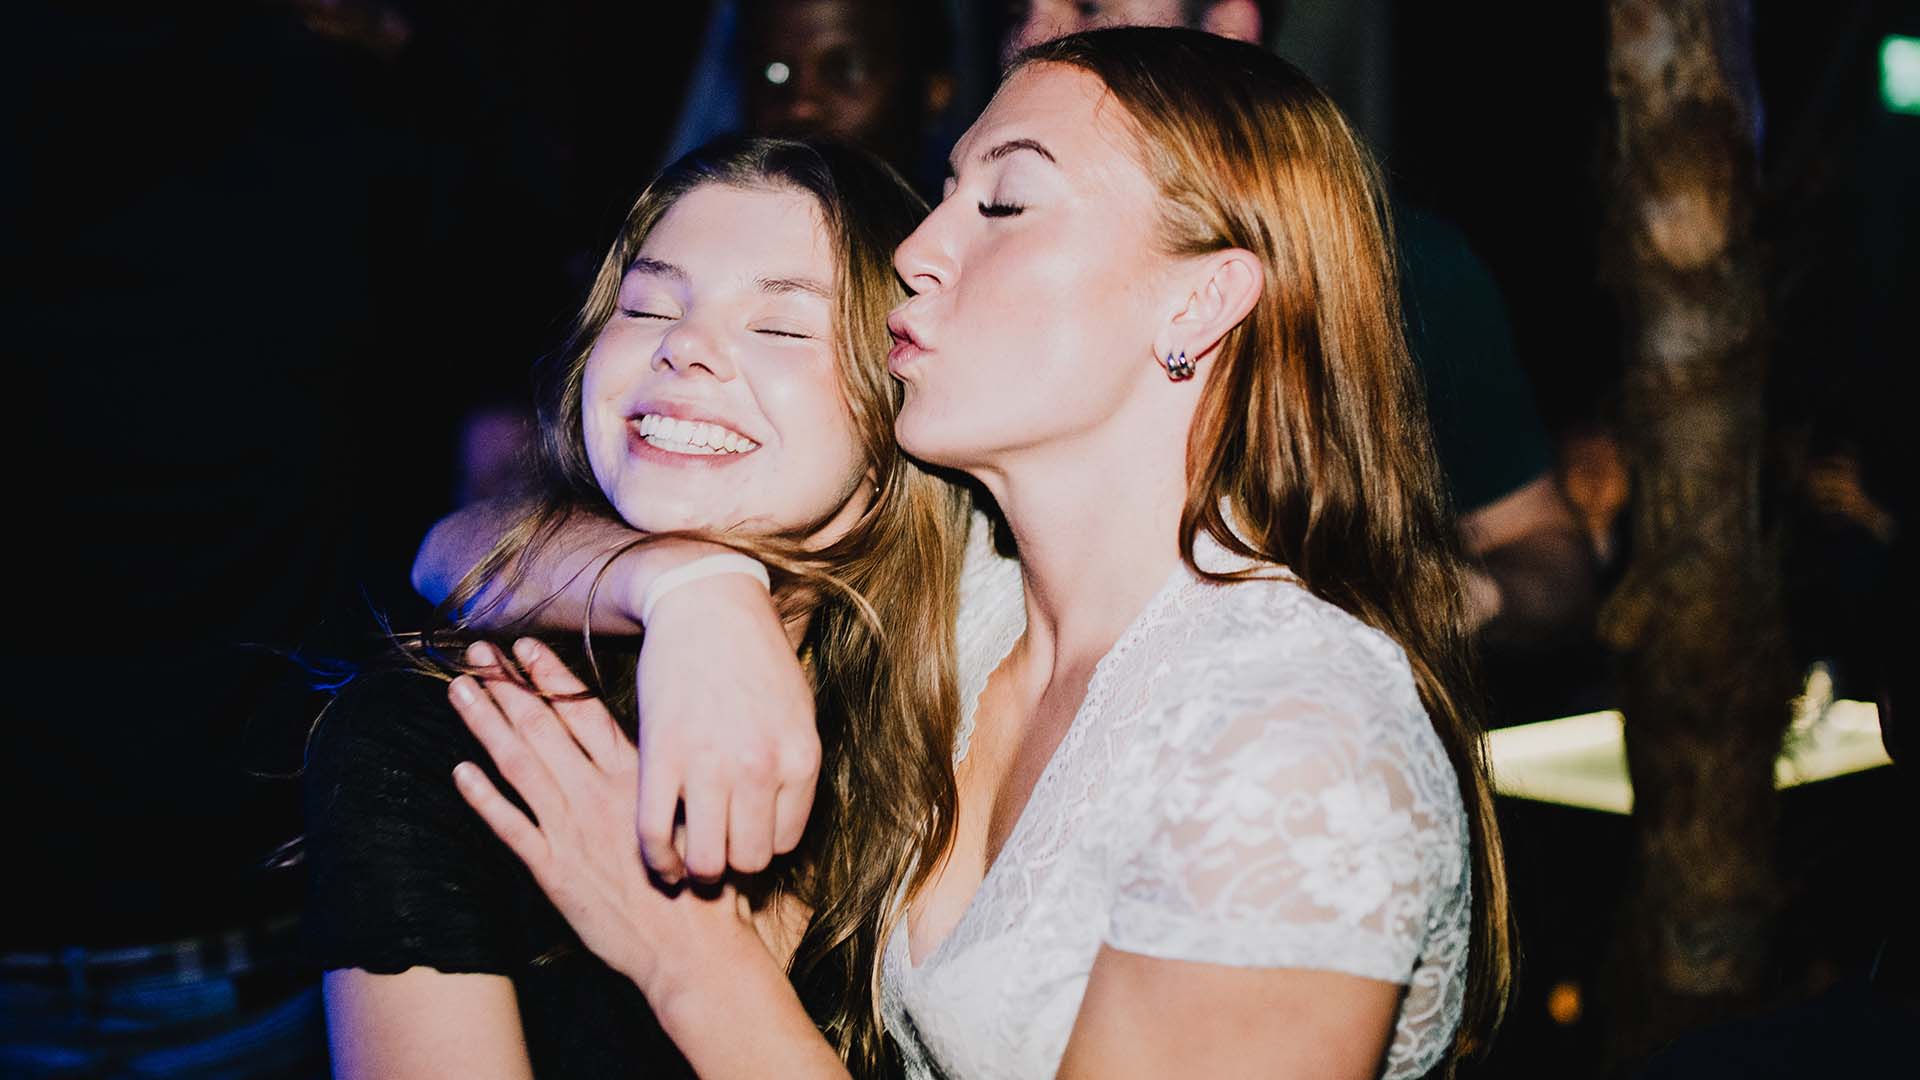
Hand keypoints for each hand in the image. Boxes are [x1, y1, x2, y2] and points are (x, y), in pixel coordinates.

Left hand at [447, 638, 766, 994]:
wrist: (695, 948)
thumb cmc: (707, 884)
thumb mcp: (696, 816)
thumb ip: (670, 781)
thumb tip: (668, 744)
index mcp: (634, 778)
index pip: (583, 714)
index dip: (551, 678)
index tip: (525, 647)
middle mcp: (598, 795)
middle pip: (543, 728)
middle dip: (507, 687)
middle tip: (478, 653)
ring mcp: (572, 832)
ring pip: (519, 766)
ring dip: (486, 726)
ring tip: (459, 692)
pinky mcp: (554, 871)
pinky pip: (510, 827)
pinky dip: (483, 798)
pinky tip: (459, 771)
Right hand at [633, 572, 819, 883]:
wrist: (706, 604)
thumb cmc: (755, 657)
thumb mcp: (798, 711)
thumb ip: (794, 767)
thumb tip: (782, 825)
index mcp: (800, 757)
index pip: (786, 842)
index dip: (764, 846)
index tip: (747, 839)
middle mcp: (760, 767)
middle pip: (750, 859)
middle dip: (733, 864)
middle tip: (718, 854)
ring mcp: (709, 764)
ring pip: (707, 860)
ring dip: (698, 871)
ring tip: (692, 863)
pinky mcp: (661, 756)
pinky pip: (656, 833)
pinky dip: (657, 860)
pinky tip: (661, 864)